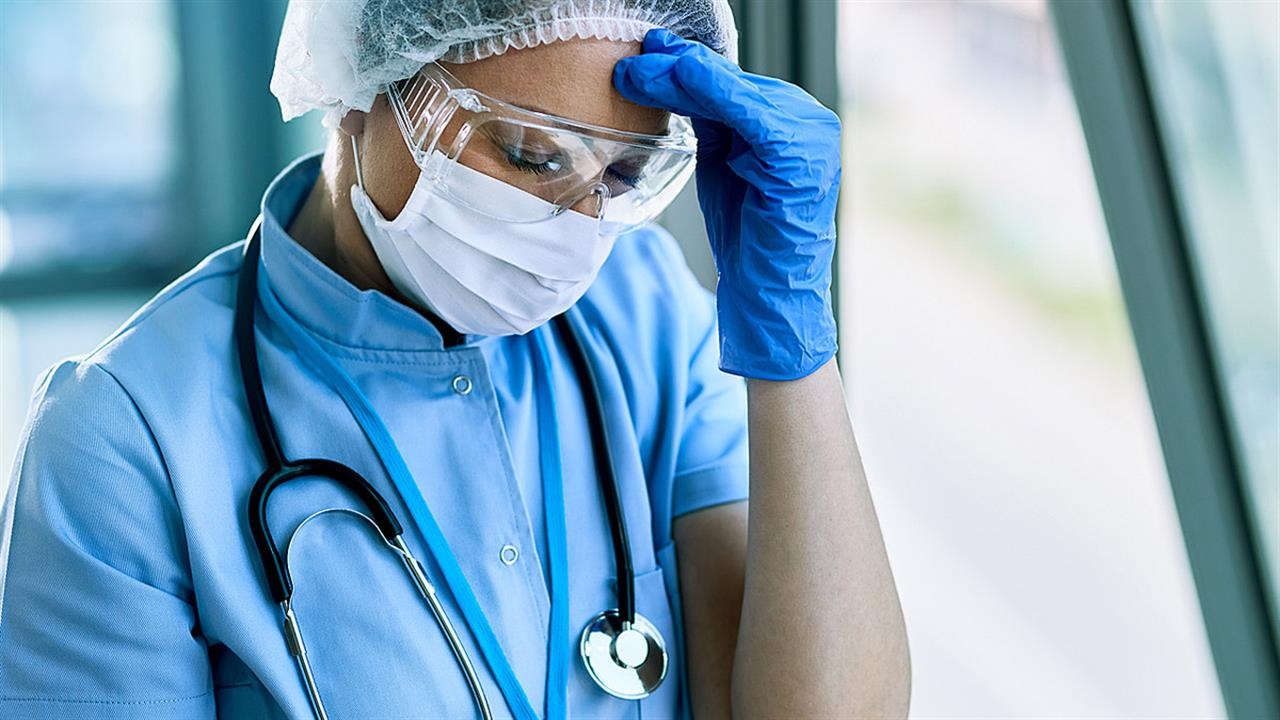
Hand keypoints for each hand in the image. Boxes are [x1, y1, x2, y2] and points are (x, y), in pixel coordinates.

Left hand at [614, 28, 839, 380]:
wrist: (771, 296)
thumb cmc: (749, 238)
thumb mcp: (723, 165)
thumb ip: (710, 121)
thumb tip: (670, 74)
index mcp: (793, 122)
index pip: (731, 81)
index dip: (684, 65)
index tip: (643, 54)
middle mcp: (810, 120)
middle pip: (731, 80)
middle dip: (677, 67)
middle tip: (630, 59)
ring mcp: (812, 137)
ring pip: (734, 89)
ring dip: (681, 76)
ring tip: (636, 71)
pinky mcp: (801, 157)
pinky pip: (746, 112)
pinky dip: (709, 93)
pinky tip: (675, 79)